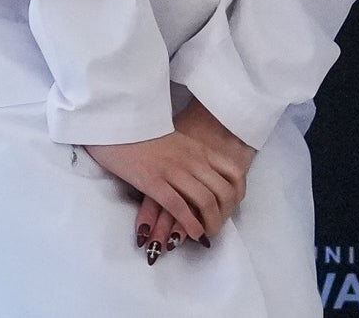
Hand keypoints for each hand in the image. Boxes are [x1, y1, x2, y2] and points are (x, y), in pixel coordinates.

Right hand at [131, 99, 254, 258]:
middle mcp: (192, 160)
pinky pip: (178, 206)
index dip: (238, 194)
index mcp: (200, 149)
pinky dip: (189, 223)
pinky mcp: (153, 181)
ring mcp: (174, 170)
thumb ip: (194, 157)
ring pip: (205, 200)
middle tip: (218, 227)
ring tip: (207, 235)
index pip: (234, 172)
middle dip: (225, 214)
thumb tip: (205, 179)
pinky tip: (192, 234)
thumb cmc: (148, 135)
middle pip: (223, 191)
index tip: (232, 207)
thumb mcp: (180, 142)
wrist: (120, 123)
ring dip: (210, 223)